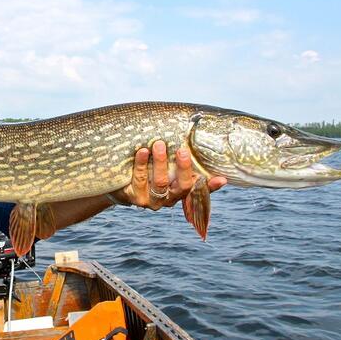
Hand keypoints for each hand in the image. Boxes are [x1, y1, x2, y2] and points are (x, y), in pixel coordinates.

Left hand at [111, 140, 225, 209]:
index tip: (221, 178)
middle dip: (184, 168)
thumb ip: (181, 159)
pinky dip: (142, 164)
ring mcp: (152, 200)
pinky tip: (142, 151)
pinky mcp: (135, 198)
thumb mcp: (166, 166)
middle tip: (182, 149)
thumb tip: (199, 138)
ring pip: (160, 183)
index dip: (211, 186)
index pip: (200, 189)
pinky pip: (139, 180)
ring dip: (160, 162)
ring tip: (159, 144)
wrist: (119, 184)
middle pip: (182, 186)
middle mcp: (169, 199)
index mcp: (180, 191)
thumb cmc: (148, 170)